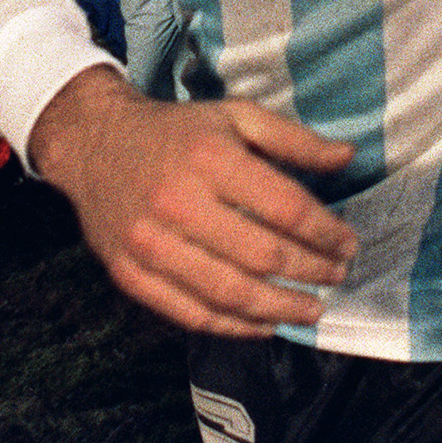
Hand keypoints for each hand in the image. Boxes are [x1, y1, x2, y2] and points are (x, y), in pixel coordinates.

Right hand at [32, 67, 356, 337]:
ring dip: (280, 308)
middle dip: (310, 273)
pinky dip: (235, 327)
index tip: (347, 245)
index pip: (285, 207)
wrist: (94, 143)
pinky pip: (191, 313)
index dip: (325, 233)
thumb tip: (347, 157)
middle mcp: (177, 201)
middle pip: (262, 255)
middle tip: (336, 277)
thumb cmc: (176, 131)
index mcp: (209, 156)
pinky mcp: (129, 274)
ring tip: (310, 309)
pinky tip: (264, 324)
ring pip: (229, 293)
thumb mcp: (235, 115)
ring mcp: (149, 243)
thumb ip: (293, 138)